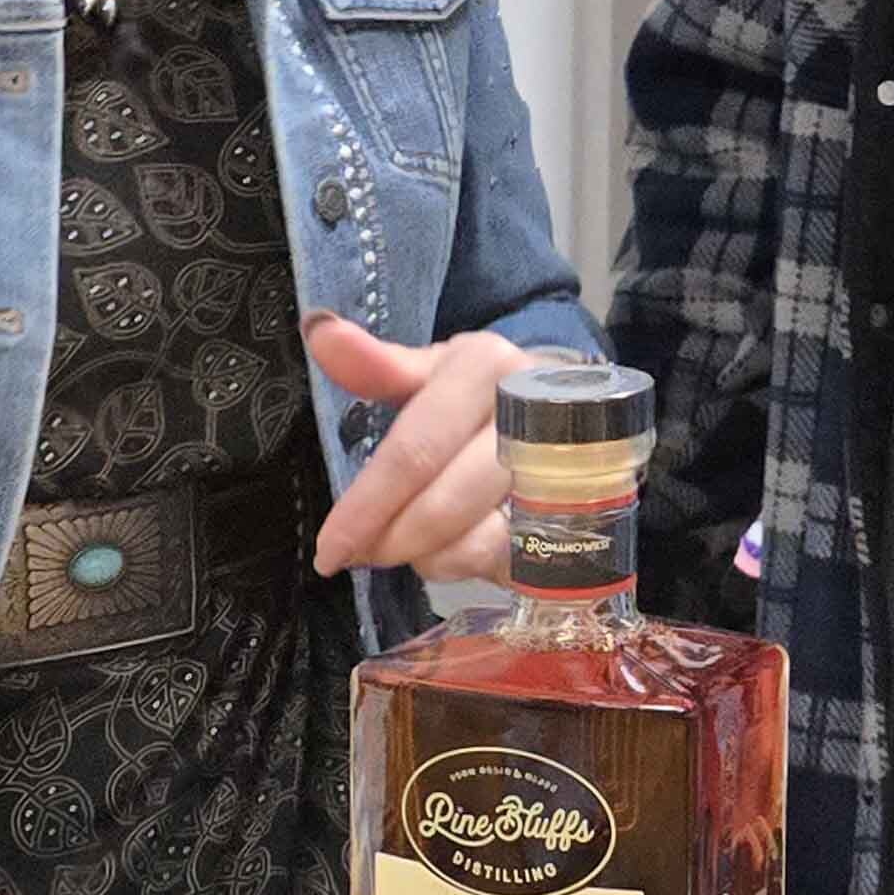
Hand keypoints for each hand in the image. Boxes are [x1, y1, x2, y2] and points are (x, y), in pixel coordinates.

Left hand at [304, 314, 543, 581]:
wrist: (569, 414)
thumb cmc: (481, 396)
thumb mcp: (433, 373)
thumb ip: (376, 365)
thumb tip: (319, 331)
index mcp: (488, 366)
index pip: (415, 449)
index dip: (367, 505)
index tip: (328, 548)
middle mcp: (531, 412)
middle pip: (443, 500)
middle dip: (388, 538)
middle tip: (355, 555)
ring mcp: (561, 467)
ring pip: (476, 538)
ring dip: (424, 554)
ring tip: (399, 548)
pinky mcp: (574, 516)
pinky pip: (505, 558)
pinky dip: (464, 563)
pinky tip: (447, 551)